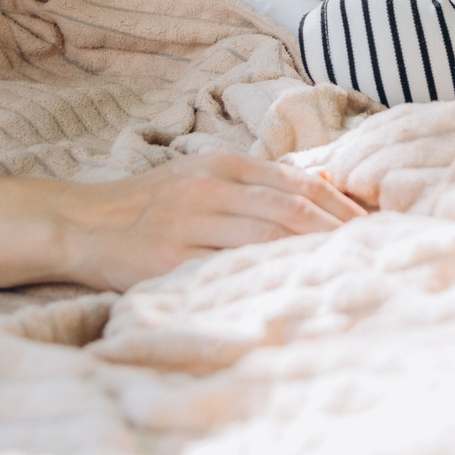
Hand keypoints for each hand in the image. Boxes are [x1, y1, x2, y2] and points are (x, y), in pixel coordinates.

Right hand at [53, 152, 364, 290]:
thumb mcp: (201, 175)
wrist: (81, 223)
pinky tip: (289, 289)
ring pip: (266, 238)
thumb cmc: (148, 204)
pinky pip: (228, 269)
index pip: (295, 184)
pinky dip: (264, 277)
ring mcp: (189, 224)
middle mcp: (209, 189)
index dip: (337, 207)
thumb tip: (323, 186)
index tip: (371, 226)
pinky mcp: (170, 261)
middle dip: (336, 232)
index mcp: (220, 165)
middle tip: (372, 252)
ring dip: (310, 255)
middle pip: (289, 210)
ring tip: (344, 271)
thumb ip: (257, 181)